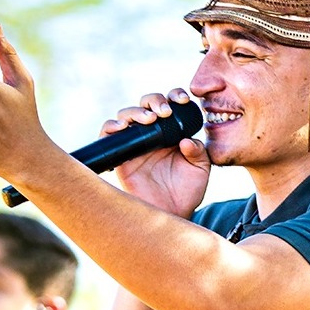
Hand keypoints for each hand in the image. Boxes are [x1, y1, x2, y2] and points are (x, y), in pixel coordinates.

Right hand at [106, 90, 210, 216]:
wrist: (171, 214)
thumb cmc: (187, 193)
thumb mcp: (200, 169)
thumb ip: (199, 151)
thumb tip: (186, 141)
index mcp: (171, 132)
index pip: (169, 104)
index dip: (173, 96)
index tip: (182, 100)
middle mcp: (151, 134)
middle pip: (146, 104)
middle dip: (154, 100)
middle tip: (164, 111)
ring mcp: (135, 144)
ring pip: (126, 115)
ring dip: (136, 111)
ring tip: (150, 119)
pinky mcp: (120, 157)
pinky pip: (108, 135)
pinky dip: (111, 126)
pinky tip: (122, 127)